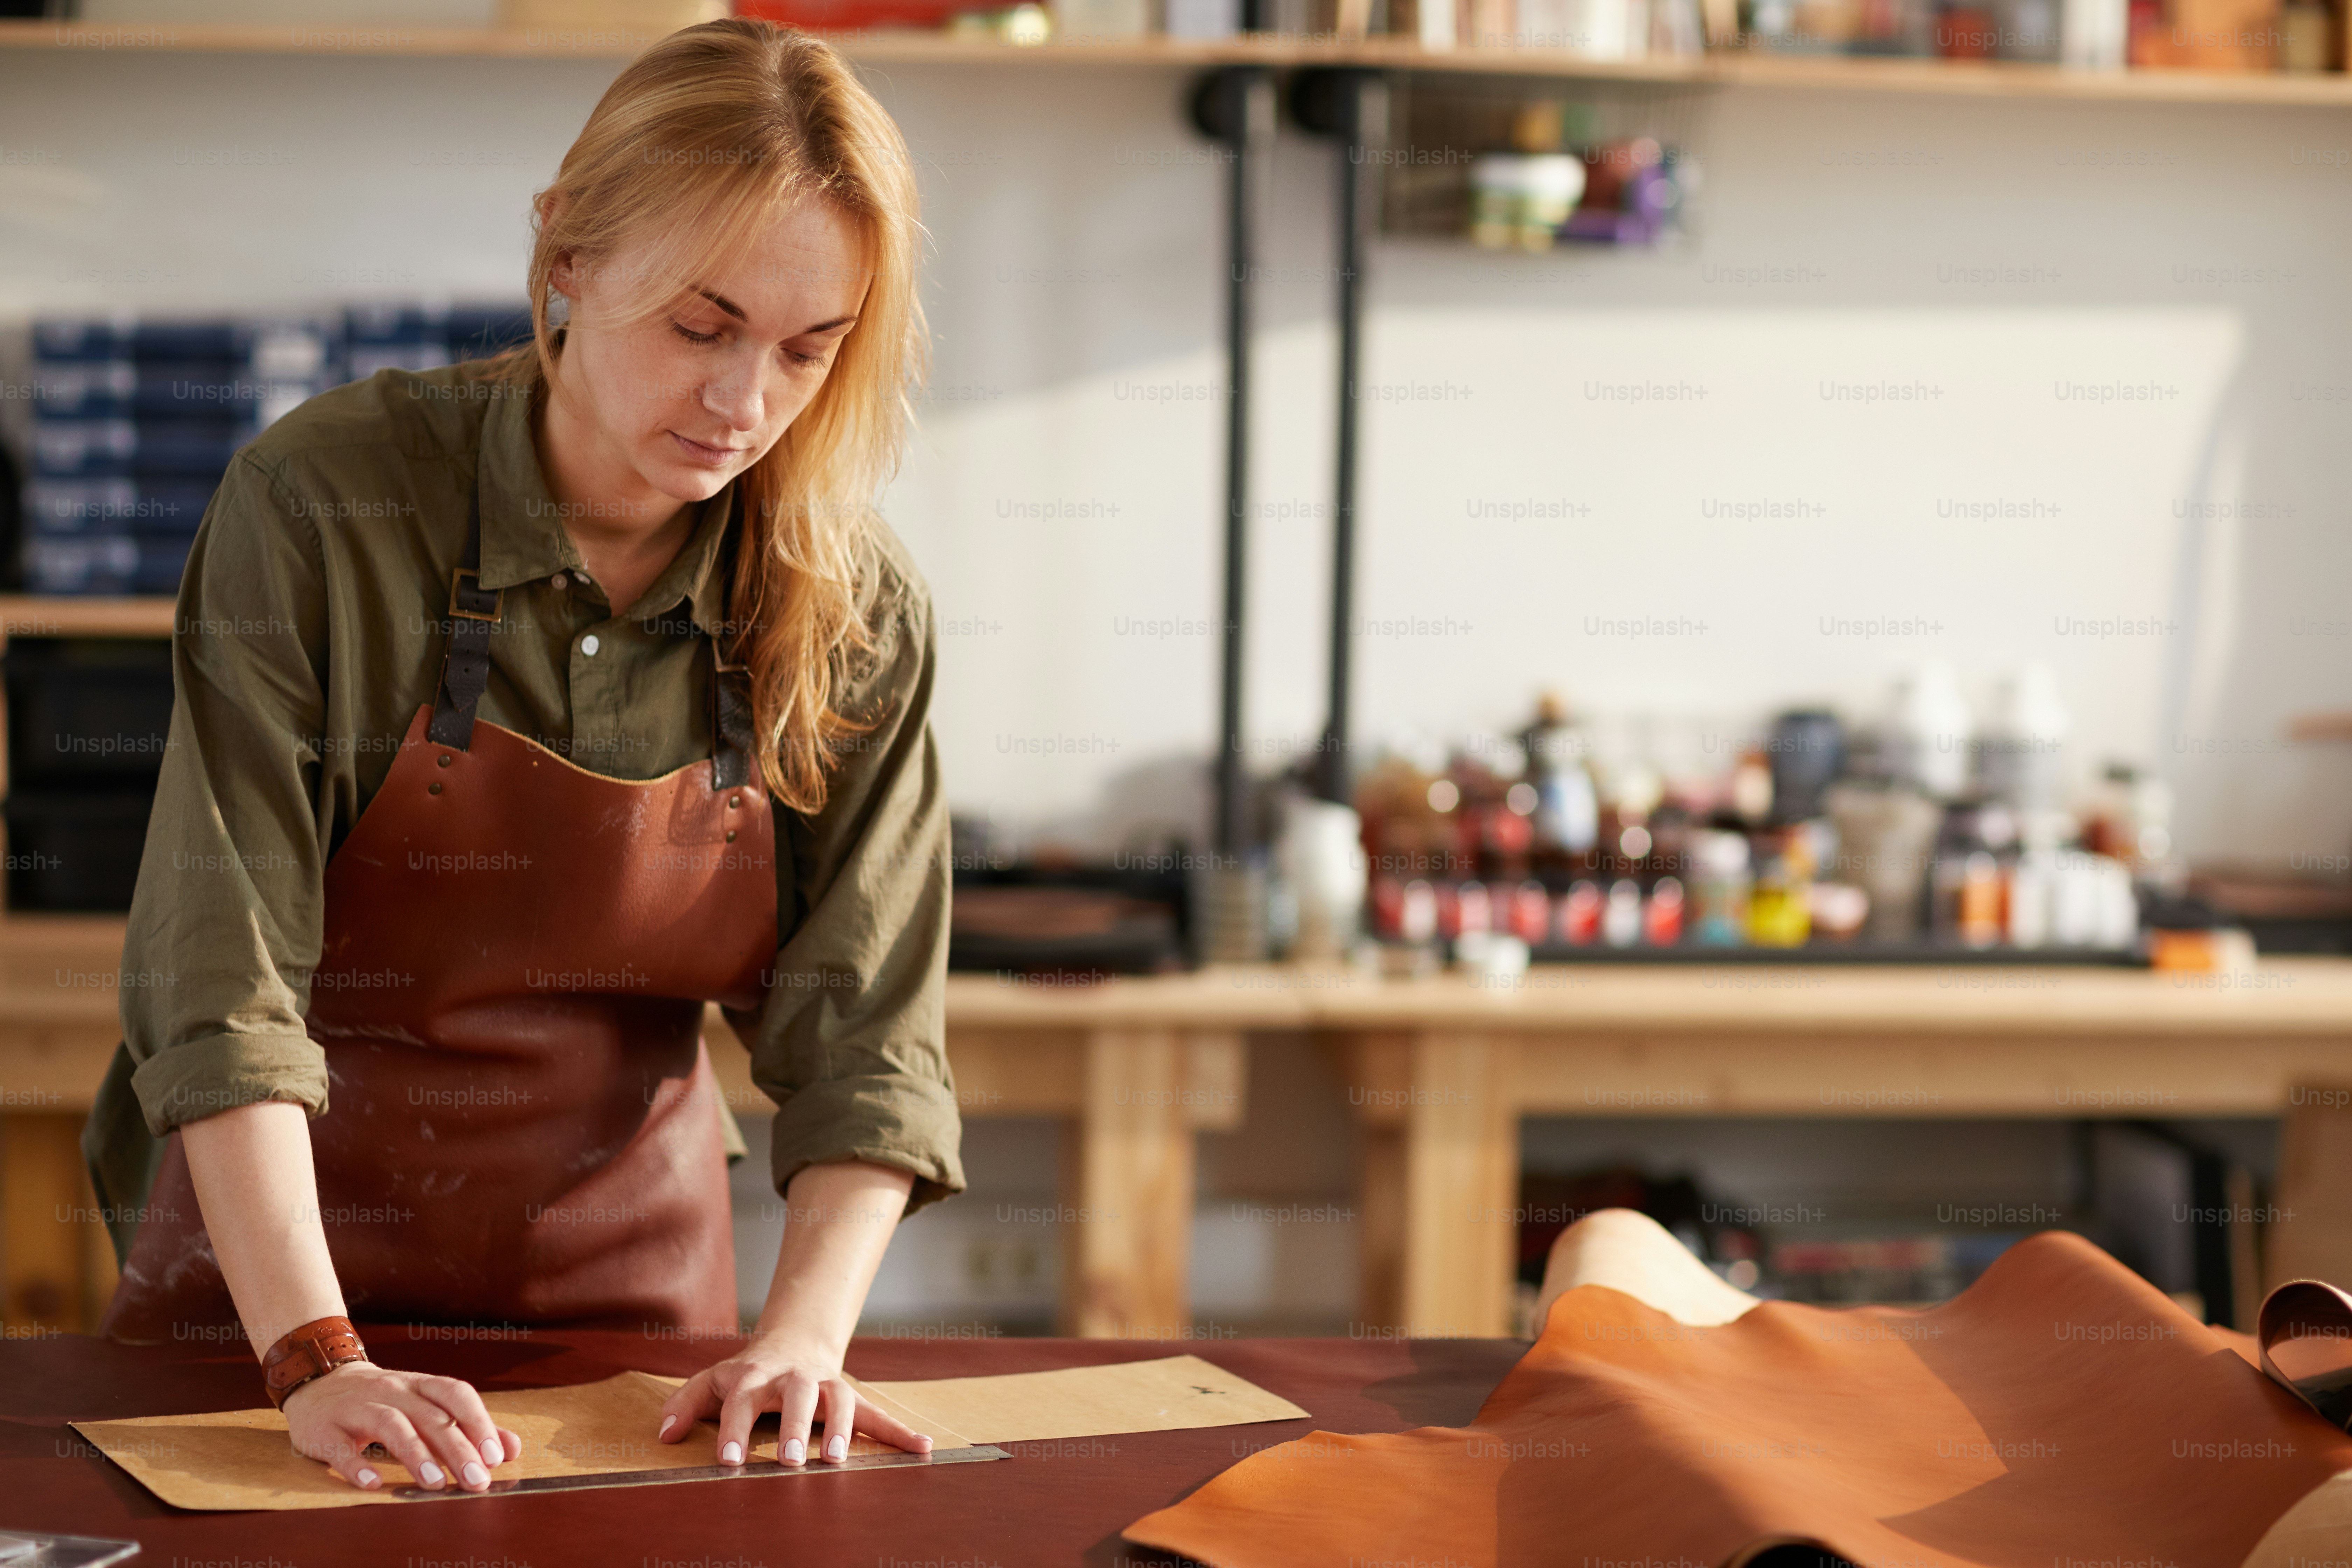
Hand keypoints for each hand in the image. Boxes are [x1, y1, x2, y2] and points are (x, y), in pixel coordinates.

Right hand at [282, 1360, 521, 1491]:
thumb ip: (468, 1427)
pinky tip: (374, 1483)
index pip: (456, 1395)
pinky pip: (340, 1447)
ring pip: (391, 1425)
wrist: (319, 1381)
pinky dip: (357, 1465)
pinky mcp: (325, 1429)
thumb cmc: (384, 1400)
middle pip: (430, 1416)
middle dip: (457, 1449)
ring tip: (436, 1484)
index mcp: (420, 1385)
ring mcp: (357, 1408)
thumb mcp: (425, 1405)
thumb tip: (511, 1448)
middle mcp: (392, 1391)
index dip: (478, 1422)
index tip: (495, 1456)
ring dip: (416, 1455)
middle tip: (476, 1480)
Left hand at [655, 1334, 931, 1466]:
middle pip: (798, 1395)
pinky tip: (923, 1449)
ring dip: (843, 1429)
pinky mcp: (852, 1396)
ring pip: (840, 1401)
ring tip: (838, 1460)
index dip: (734, 1428)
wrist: (795, 1342)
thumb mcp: (711, 1380)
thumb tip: (663, 1436)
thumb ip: (684, 1403)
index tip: (728, 1461)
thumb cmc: (747, 1373)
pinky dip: (901, 1432)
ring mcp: (827, 1385)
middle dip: (795, 1427)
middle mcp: (795, 1377)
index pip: (742, 1399)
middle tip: (788, 1461)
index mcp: (756, 1375)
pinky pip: (879, 1414)